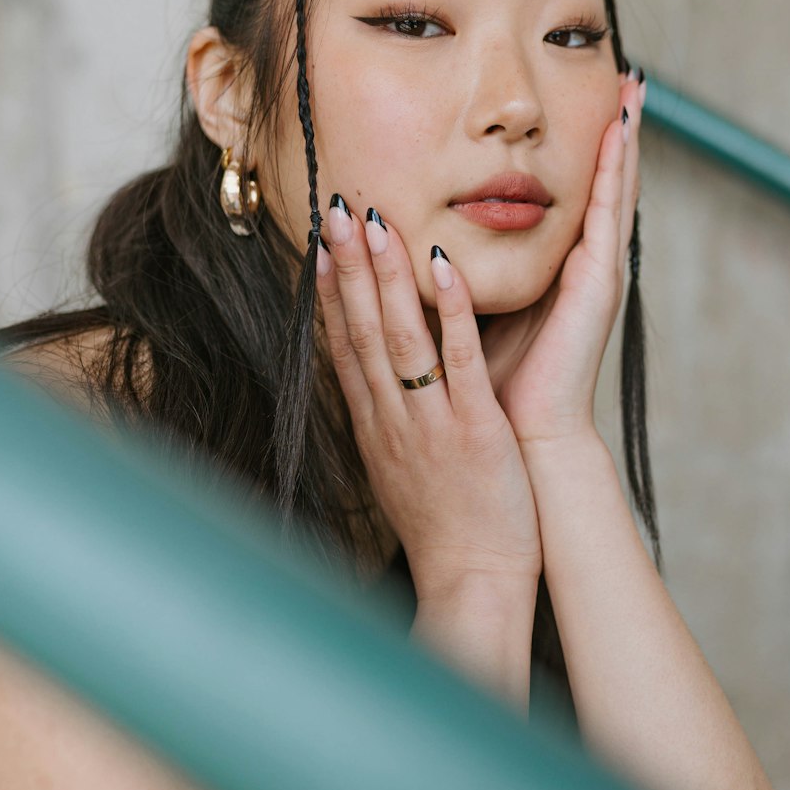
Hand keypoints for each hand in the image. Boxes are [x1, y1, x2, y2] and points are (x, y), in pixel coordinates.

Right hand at [315, 198, 541, 602]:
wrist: (471, 583)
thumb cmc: (444, 527)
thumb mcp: (400, 470)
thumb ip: (388, 423)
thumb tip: (374, 388)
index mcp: (376, 425)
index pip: (342, 346)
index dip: (326, 292)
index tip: (316, 244)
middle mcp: (392, 417)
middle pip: (360, 330)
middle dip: (345, 266)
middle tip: (333, 207)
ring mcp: (429, 422)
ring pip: (399, 337)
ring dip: (385, 276)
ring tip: (374, 220)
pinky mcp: (473, 429)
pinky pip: (458, 363)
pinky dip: (448, 313)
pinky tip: (443, 269)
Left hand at [481, 68, 642, 447]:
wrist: (523, 438)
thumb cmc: (495, 384)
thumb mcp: (474, 313)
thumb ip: (463, 275)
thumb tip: (423, 236)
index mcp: (557, 272)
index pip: (573, 198)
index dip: (580, 152)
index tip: (584, 100)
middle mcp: (583, 266)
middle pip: (602, 184)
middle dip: (613, 131)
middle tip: (624, 75)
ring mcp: (596, 272)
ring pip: (614, 189)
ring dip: (624, 137)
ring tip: (632, 86)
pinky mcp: (599, 283)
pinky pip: (609, 213)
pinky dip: (616, 169)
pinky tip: (620, 129)